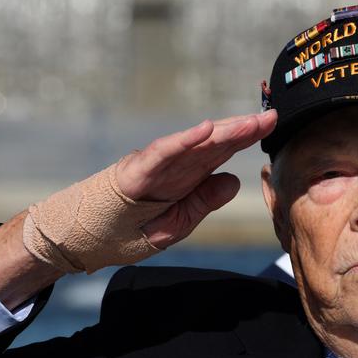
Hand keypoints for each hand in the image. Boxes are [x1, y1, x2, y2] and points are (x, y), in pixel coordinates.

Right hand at [117, 110, 276, 247]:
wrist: (85, 242)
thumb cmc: (128, 232)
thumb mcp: (177, 224)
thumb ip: (203, 202)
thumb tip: (234, 182)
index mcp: (185, 178)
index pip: (221, 154)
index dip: (246, 139)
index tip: (272, 125)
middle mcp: (173, 166)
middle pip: (213, 144)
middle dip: (242, 130)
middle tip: (271, 115)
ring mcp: (154, 167)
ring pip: (193, 145)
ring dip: (221, 133)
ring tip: (249, 122)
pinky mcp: (135, 172)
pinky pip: (162, 154)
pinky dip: (182, 142)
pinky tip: (204, 130)